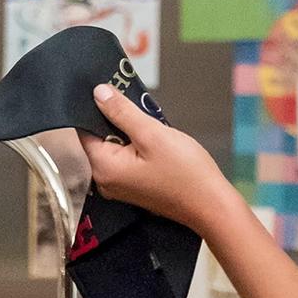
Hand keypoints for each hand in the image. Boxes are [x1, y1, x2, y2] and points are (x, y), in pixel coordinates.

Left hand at [78, 84, 238, 234]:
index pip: (85, 129)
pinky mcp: (135, 187)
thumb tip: (99, 93)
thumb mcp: (152, 134)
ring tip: (155, 129)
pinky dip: (139, 146)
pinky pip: (128, 158)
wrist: (212, 205)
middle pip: (101, 137)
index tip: (113, 93)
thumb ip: (122, 112)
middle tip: (143, 112)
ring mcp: (120, 186)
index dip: (98, 108)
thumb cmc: (186, 173)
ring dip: (132, 133)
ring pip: (117, 146)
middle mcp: (106, 180)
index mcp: (103, 168)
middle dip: (119, 121)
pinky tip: (158, 143)